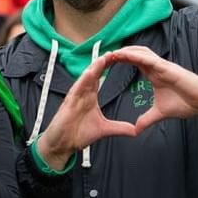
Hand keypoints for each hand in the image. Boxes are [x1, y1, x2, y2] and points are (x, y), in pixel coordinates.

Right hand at [36, 53, 138, 170]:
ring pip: (85, 79)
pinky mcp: (68, 102)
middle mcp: (82, 94)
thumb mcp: (104, 130)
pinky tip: (89, 72)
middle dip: (103, 63)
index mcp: (90, 97)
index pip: (100, 79)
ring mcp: (75, 97)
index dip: (108, 69)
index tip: (118, 60)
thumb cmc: (79, 135)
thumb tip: (135, 130)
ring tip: (103, 58)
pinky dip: (83, 80)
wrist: (63, 145)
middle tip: (113, 52)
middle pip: (94, 75)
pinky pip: (76, 88)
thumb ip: (119, 128)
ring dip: (94, 68)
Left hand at [107, 46, 197, 131]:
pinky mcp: (169, 69)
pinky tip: (126, 55)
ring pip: (142, 53)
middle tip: (104, 55)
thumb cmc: (186, 103)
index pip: (135, 62)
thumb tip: (136, 129)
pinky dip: (138, 56)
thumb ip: (147, 119)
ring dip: (127, 51)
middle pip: (136, 54)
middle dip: (121, 53)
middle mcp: (158, 67)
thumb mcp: (160, 113)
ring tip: (112, 53)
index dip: (122, 60)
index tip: (107, 62)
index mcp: (155, 74)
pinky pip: (151, 60)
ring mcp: (164, 66)